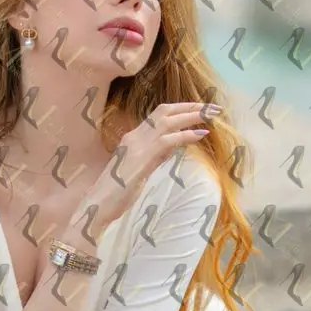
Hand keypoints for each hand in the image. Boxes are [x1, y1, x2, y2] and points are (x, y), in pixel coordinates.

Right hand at [75, 101, 219, 244]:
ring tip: (212, 114)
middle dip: (189, 106)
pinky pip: (169, 140)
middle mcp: (135, 136)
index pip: (158, 115)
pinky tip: (201, 134)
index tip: (198, 109)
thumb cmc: (116, 192)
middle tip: (211, 106)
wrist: (98, 204)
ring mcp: (137, 145)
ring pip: (168, 121)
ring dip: (192, 115)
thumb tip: (172, 148)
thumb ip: (154, 156)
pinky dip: (187, 135)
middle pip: (165, 110)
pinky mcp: (143, 157)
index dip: (179, 109)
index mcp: (132, 138)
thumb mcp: (139, 170)